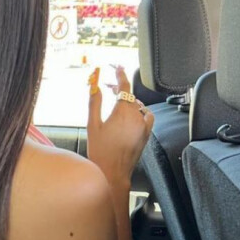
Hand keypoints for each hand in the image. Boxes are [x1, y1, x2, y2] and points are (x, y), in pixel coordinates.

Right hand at [86, 65, 153, 186]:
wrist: (112, 173)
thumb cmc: (100, 151)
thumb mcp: (92, 125)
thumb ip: (95, 103)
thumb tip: (96, 87)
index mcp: (122, 112)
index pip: (124, 86)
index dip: (120, 74)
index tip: (118, 67)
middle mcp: (136, 117)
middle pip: (130, 96)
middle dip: (120, 90)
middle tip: (108, 88)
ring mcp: (143, 126)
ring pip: (138, 106)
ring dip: (128, 102)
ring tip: (117, 104)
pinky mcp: (146, 134)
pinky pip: (146, 116)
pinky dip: (139, 112)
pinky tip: (130, 116)